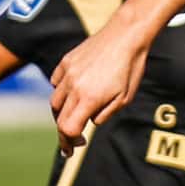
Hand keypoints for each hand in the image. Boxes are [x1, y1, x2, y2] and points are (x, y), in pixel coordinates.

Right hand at [48, 29, 147, 149]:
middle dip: (64, 133)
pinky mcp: (66, 62)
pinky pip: (56, 83)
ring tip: (74, 117)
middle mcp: (74, 87)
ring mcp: (67, 73)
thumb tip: (89, 122)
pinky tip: (72, 94)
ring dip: (61, 113)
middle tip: (72, 142)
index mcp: (89, 99)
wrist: (125, 36)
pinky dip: (61, 92)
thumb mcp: (123, 99)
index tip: (73, 149)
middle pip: (59, 118)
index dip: (69, 142)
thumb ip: (104, 114)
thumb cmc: (130, 69)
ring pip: (54, 101)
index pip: (68, 129)